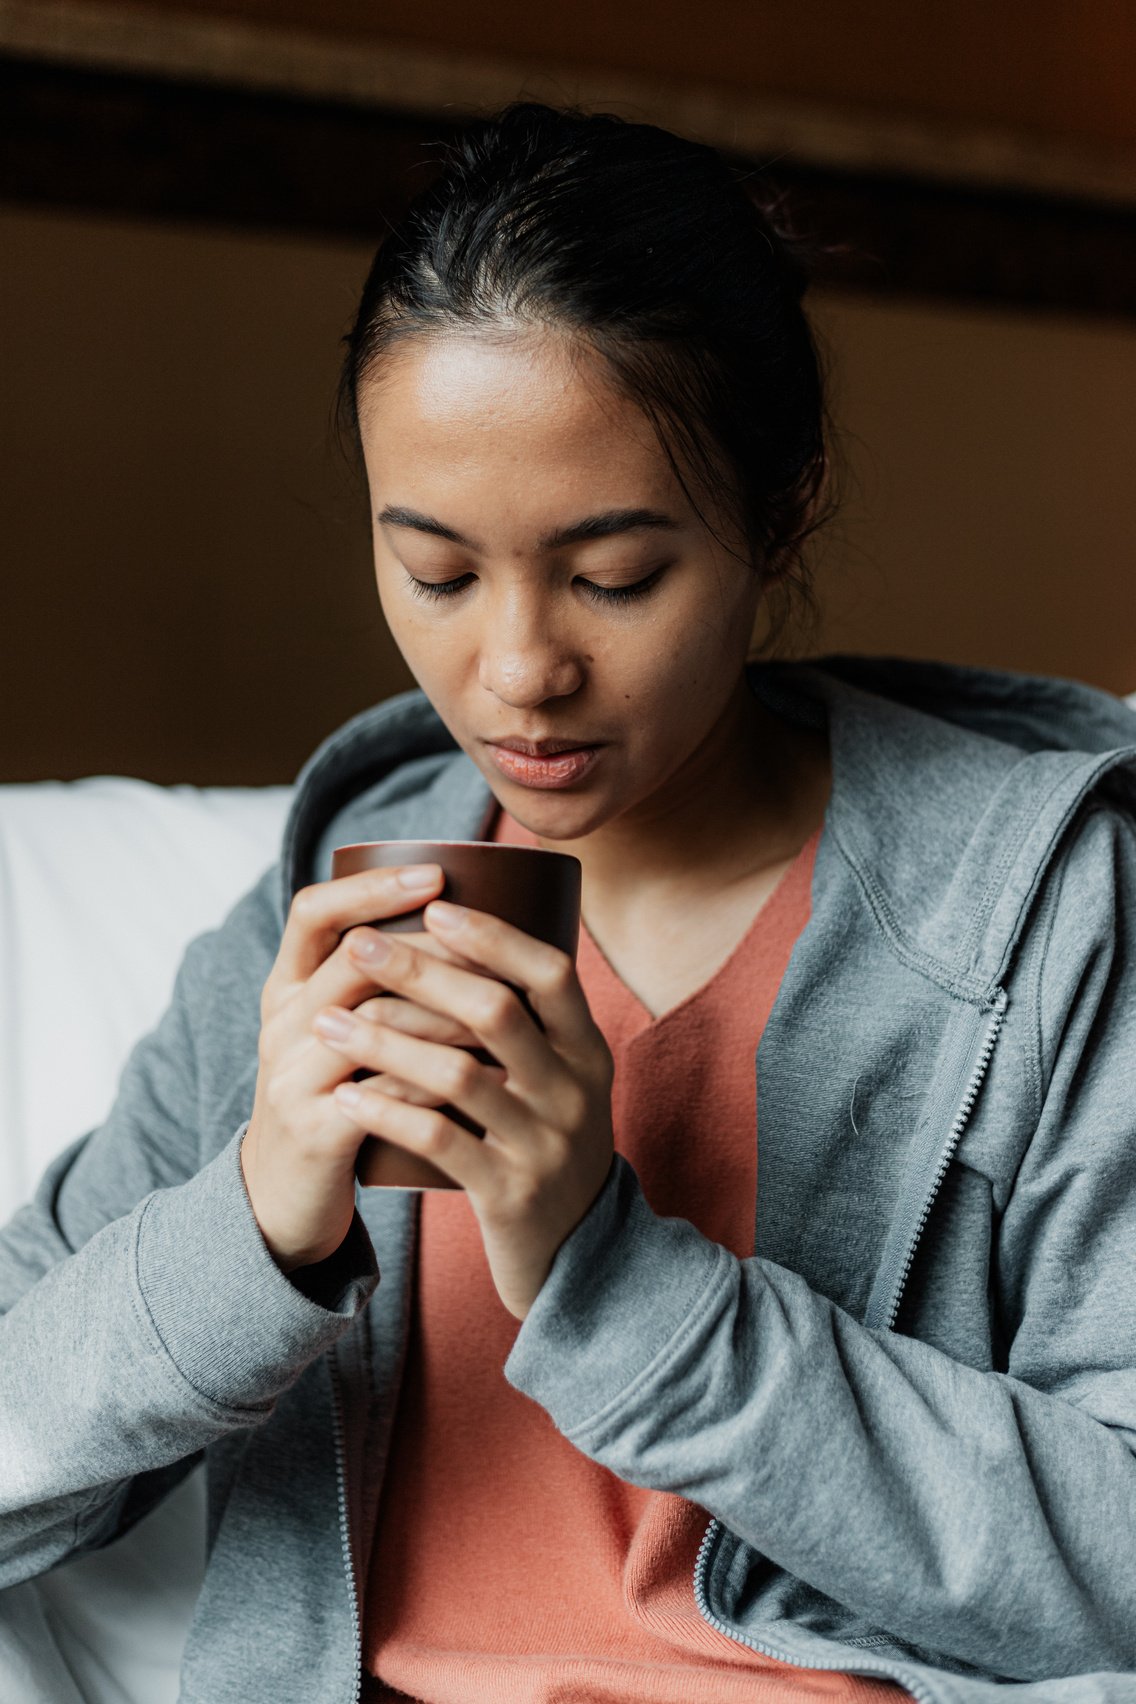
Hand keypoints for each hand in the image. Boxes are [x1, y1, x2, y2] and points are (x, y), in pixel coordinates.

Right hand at [241, 862, 486, 1274]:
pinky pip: (385, 1096)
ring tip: (507, 1004)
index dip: (370, 888)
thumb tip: (468, 922)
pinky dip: (442, 1081)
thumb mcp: (335, 1034)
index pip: (313, 912)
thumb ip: (375, 983)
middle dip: (430, 947)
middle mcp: (282, 1024)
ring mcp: (291, 1078)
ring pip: (374, 1024)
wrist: (282, 1197)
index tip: (436, 874)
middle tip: (495, 942)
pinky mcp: (315, 1133)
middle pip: (352, 960)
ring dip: (447, 1011)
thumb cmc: (334, 1098)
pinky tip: (490, 1073)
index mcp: (287, 988)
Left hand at [313, 900, 615, 1319]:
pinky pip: (440, 1142)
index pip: (551, 973)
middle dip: (420, 972)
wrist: (579, 1257)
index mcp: (588, 1051)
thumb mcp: (562, 1082)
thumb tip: (462, 936)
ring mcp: (544, 1144)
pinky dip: (387, 1111)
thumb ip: (531, 1024)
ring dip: (385, 1040)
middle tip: (358, 946)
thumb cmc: (547, 1146)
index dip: (493, 936)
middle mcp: (575, 1091)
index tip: (434, 906)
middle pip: (496, 1012)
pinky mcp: (510, 1194)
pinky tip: (345, 1093)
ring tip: (326, 1020)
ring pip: (459, 1075)